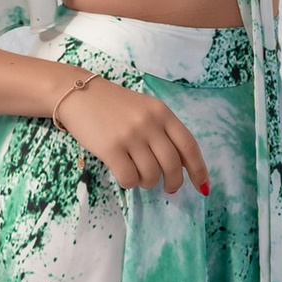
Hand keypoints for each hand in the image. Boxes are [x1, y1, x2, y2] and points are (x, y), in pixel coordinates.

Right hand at [51, 65, 210, 194]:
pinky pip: (129, 178)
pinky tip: (124, 174)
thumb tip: (181, 165)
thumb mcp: (145, 110)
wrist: (78, 93)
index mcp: (163, 113)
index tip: (202, 186)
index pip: (189, 145)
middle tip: (168, 188)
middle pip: (172, 165)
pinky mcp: (111, 148)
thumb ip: (163, 132)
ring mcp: (130, 136)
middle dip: (173, 183)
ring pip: (151, 175)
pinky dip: (130, 183)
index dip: (198, 169)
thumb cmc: (114, 105)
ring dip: (148, 183)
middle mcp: (150, 123)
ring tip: (140, 177)